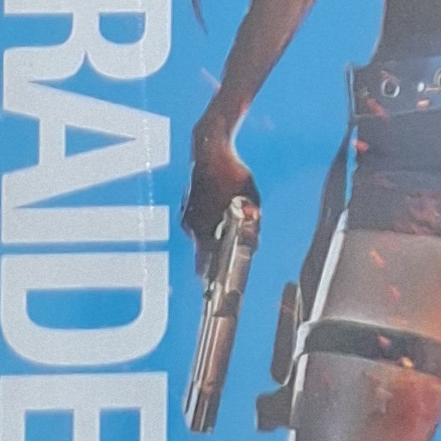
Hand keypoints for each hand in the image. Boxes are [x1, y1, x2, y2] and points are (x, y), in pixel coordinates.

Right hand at [179, 131, 255, 274]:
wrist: (209, 148)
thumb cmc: (232, 174)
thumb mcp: (250, 201)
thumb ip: (251, 225)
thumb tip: (254, 247)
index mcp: (202, 229)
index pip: (204, 266)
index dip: (211, 280)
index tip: (214, 291)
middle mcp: (190, 227)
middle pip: (203, 254)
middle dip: (216, 260)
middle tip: (227, 267)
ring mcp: (187, 216)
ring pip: (202, 238)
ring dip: (216, 241)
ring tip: (231, 235)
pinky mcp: (188, 207)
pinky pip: (200, 224)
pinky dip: (211, 226)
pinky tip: (223, 216)